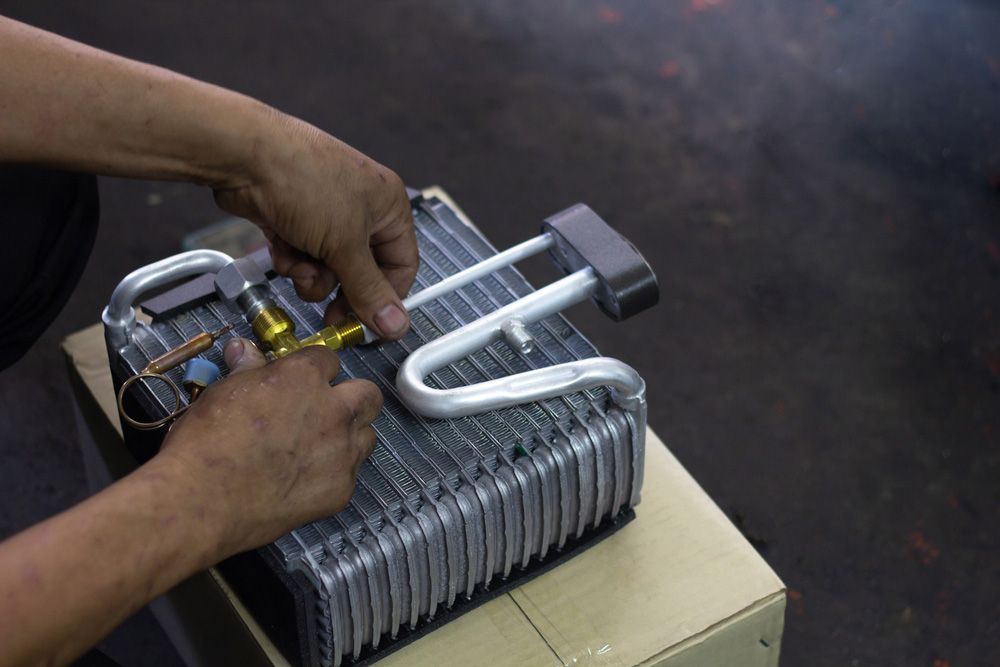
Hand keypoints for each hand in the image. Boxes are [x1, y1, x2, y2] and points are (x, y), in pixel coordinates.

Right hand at [154, 338, 381, 557]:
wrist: (202, 500)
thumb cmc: (206, 443)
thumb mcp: (223, 392)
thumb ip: (247, 369)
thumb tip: (244, 350)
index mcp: (304, 378)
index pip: (328, 360)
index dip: (314, 371)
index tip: (302, 382)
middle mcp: (334, 411)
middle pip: (368, 395)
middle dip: (352, 398)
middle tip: (326, 410)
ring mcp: (342, 453)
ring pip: (366, 435)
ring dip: (349, 436)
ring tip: (318, 447)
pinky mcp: (340, 490)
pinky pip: (350, 474)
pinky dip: (334, 474)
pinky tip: (305, 480)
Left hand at [213, 114, 417, 338]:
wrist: (243, 156)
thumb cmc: (302, 178)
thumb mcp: (345, 245)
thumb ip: (369, 290)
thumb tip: (395, 323)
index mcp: (388, 206)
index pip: (402, 265)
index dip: (387, 297)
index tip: (369, 325)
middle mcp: (362, 209)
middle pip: (363, 272)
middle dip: (341, 289)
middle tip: (330, 315)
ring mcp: (327, 214)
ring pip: (329, 269)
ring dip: (312, 275)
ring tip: (298, 262)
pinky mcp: (297, 220)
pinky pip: (303, 257)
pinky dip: (292, 259)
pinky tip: (281, 246)